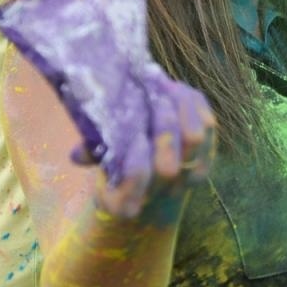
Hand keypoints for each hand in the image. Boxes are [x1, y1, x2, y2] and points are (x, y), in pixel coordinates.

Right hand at [93, 65, 216, 222]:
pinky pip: (209, 126)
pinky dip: (193, 104)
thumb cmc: (117, 167)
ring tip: (164, 84)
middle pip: (169, 164)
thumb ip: (92, 154)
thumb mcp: (99, 162)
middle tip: (151, 95)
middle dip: (161, 126)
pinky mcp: (208, 157)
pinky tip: (176, 88)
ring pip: (194, 140)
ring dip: (179, 107)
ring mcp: (190, 178)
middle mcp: (162, 194)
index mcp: (127, 202)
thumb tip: (78, 154)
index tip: (132, 132)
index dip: (135, 155)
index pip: (137, 179)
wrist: (152, 189)